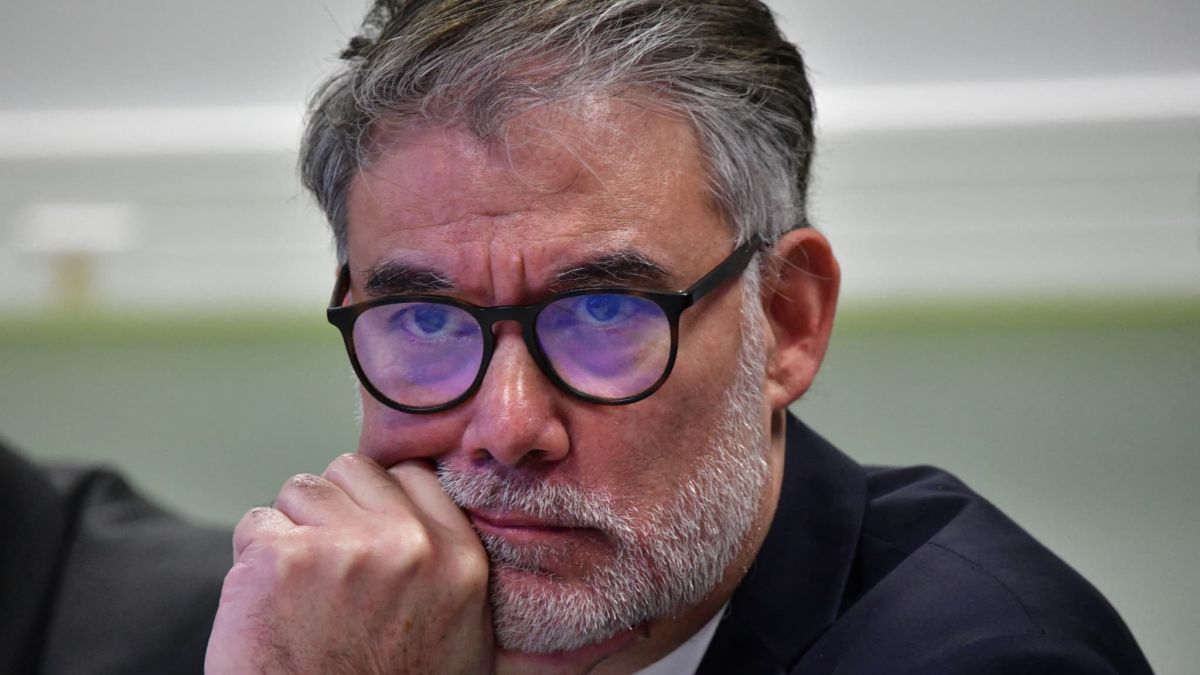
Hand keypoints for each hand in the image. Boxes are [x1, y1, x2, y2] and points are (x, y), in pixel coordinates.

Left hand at [205, 454, 492, 673]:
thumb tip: (427, 516)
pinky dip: (250, 563)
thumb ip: (449, 566)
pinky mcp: (280, 560)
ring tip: (297, 592)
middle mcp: (407, 546)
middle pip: (349, 471)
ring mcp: (342, 548)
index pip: (411, 477)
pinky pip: (254, 524)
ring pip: (298, 490)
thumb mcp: (459, 632)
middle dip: (331, 509)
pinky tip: (267, 607)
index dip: (377, 501)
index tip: (362, 532)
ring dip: (290, 530)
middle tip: (324, 568)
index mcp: (458, 560)